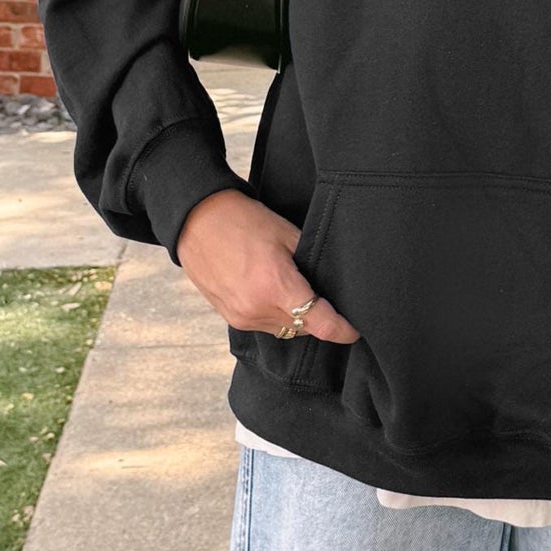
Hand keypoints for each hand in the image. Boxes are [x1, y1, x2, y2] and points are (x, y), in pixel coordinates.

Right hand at [176, 188, 360, 341]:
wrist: (196, 220)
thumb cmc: (242, 221)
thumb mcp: (287, 234)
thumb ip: (312, 264)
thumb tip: (332, 285)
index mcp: (275, 287)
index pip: (321, 324)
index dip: (343, 330)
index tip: (354, 329)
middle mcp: (257, 309)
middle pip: (304, 328)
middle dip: (317, 317)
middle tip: (321, 294)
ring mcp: (241, 316)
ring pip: (285, 329)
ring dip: (295, 316)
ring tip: (290, 287)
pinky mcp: (230, 317)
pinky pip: (264, 325)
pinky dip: (274, 314)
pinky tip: (270, 290)